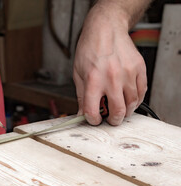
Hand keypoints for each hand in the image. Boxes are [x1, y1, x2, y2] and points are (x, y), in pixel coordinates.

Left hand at [73, 7, 146, 125]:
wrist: (106, 29)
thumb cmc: (90, 49)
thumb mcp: (78, 73)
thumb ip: (81, 96)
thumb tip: (83, 113)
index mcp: (93, 80)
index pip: (93, 111)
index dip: (93, 120)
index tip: (94, 119)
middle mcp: (112, 78)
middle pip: (117, 111)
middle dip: (113, 121)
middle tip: (110, 120)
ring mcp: (127, 73)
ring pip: (132, 104)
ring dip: (126, 111)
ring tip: (119, 109)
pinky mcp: (139, 69)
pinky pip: (142, 92)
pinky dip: (136, 100)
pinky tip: (129, 99)